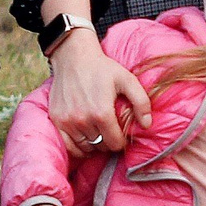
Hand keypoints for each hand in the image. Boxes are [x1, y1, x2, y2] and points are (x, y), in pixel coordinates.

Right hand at [48, 31, 152, 155]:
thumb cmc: (102, 69)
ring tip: (99, 133)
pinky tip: (85, 140)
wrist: (73, 58)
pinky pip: (68, 145)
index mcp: (102, 113)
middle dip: (109, 142)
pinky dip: (77, 147)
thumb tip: (147, 125)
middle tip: (111, 132)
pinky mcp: (57, 119)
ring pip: (85, 147)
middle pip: (101, 146)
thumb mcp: (127, 80)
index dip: (122, 142)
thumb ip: (141, 102)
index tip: (122, 135)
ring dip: (94, 144)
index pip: (115, 143)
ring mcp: (67, 121)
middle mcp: (83, 120)